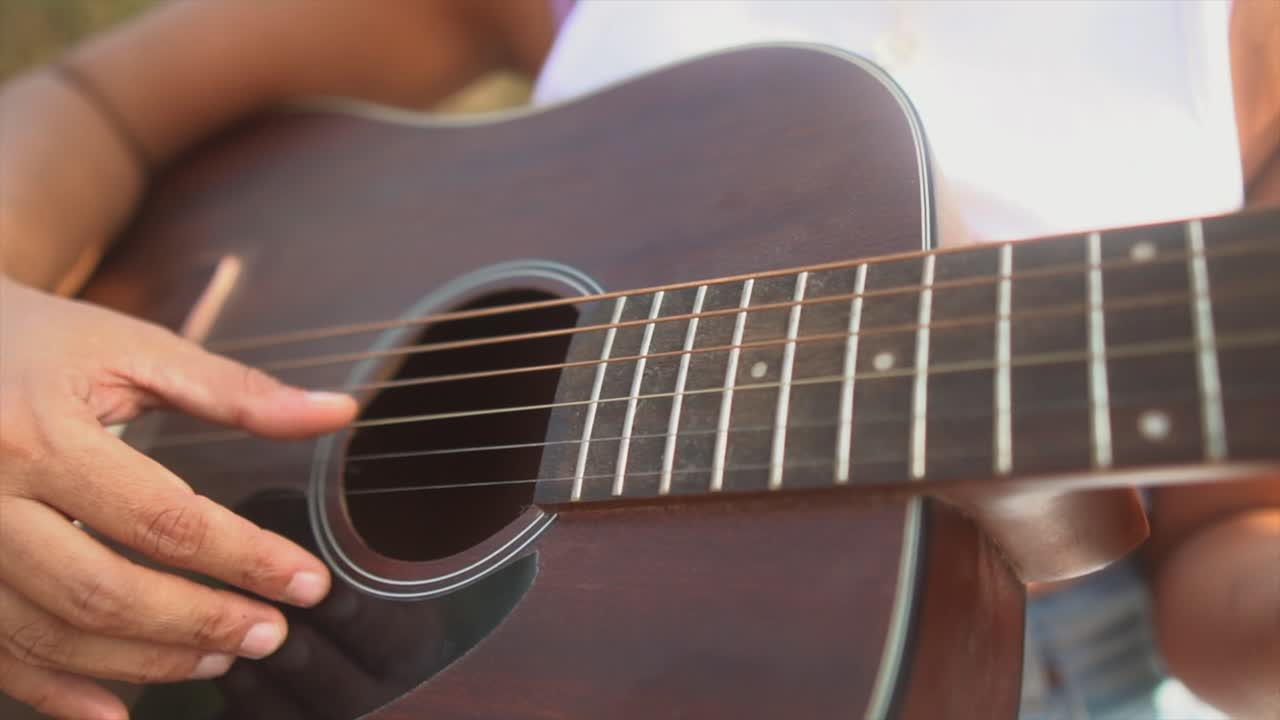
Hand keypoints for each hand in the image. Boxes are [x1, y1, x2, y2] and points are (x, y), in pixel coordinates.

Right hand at [0, 276, 355, 719]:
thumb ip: (235, 391)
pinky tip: (114, 711)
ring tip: (218, 658)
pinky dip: (54, 692)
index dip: (247, 559)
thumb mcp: (132, 349)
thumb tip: (337, 414)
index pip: (166, 519)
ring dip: (144, 661)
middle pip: (105, 591)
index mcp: (42, 435)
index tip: (309, 583)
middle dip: (199, 623)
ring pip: (52, 633)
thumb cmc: (38, 344)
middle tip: (270, 635)